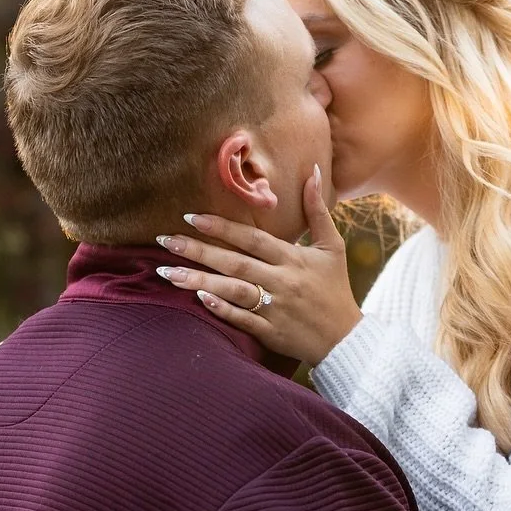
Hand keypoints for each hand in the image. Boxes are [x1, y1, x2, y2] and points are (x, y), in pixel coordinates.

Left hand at [154, 166, 362, 365]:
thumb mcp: (332, 246)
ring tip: (166, 273)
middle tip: (164, 241)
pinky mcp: (270, 332)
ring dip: (198, 281)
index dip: (222, 227)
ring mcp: (274, 308)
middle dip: (198, 251)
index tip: (191, 217)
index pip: (252, 239)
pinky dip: (221, 309)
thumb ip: (317, 210)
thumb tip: (312, 171)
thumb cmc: (335, 289)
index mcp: (292, 259)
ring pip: (232, 291)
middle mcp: (280, 282)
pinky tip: (198, 299)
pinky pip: (242, 319)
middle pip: (234, 263)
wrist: (345, 338)